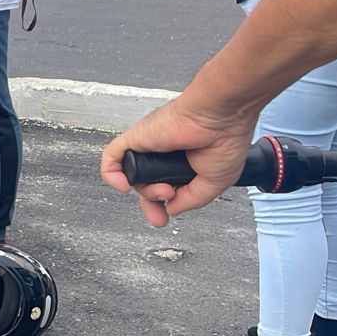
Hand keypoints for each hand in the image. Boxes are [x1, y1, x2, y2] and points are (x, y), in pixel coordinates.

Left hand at [99, 96, 255, 227]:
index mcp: (182, 162)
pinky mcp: (136, 137)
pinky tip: (123, 185)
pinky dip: (111, 175)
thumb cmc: (225, 138)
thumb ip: (191, 199)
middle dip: (150, 203)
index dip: (161, 205)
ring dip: (146, 192)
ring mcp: (149, 147)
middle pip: (145, 185)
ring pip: (133, 177)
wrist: (220, 117)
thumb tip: (171, 209)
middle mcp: (163, 154)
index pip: (162, 187)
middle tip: (158, 216)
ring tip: (165, 190)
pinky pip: (112, 158)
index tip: (163, 218)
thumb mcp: (214, 183)